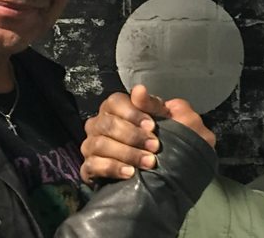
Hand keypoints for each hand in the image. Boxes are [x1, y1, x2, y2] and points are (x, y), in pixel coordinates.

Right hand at [80, 85, 215, 181]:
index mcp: (117, 108)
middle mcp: (100, 124)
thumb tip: (139, 90)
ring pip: (99, 144)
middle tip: (154, 147)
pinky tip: (130, 173)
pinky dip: (112, 168)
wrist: (173, 170)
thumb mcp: (171, 118)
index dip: (133, 113)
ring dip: (126, 153)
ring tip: (148, 162)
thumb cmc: (170, 138)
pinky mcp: (90, 168)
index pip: (115, 102)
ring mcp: (92, 146)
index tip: (152, 126)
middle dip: (132, 136)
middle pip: (107, 124)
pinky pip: (92, 165)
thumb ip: (153, 104)